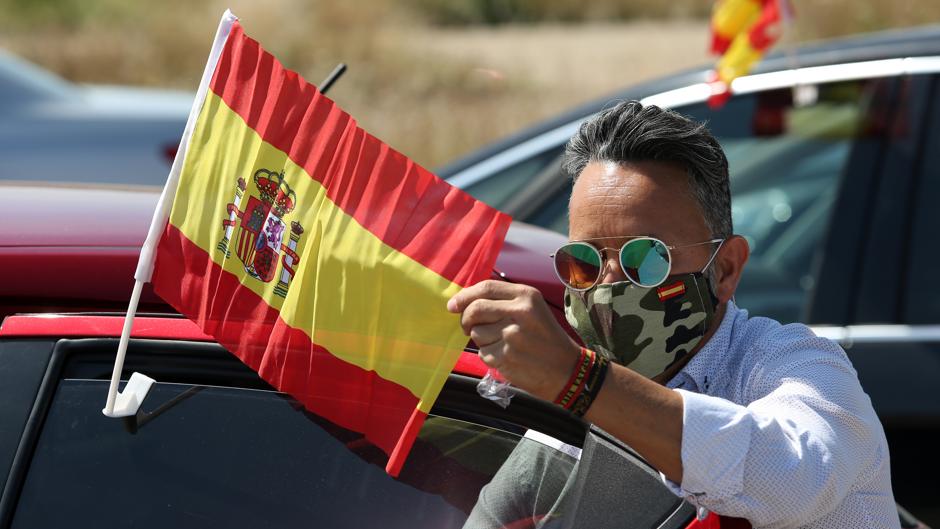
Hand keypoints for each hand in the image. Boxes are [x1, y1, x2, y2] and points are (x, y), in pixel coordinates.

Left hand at [446, 280, 580, 400]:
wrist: (565, 370)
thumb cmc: (544, 338)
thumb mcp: (532, 309)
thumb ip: (503, 301)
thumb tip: (463, 301)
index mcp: (526, 296)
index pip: (485, 288)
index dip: (464, 296)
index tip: (452, 305)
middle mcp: (520, 312)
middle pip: (475, 309)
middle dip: (465, 319)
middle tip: (467, 327)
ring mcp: (512, 335)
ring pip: (476, 333)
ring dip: (481, 340)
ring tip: (501, 344)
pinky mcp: (506, 357)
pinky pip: (482, 353)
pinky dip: (489, 356)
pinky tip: (506, 357)